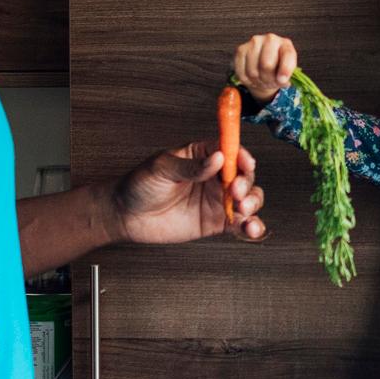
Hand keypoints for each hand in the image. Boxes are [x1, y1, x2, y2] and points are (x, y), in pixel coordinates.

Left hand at [112, 139, 266, 244]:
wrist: (126, 216)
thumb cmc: (140, 184)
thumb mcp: (162, 168)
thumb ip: (191, 166)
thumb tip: (218, 158)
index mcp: (203, 155)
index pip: (229, 150)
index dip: (241, 155)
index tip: (245, 163)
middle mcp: (215, 176)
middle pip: (244, 175)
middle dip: (246, 182)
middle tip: (236, 191)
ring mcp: (218, 200)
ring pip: (248, 199)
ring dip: (253, 203)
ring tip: (244, 209)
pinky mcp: (216, 222)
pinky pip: (240, 223)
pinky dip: (251, 226)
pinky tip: (251, 228)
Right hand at [232, 33, 298, 102]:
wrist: (264, 62)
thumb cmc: (278, 67)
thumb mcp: (287, 71)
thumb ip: (286, 75)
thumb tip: (281, 80)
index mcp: (286, 44)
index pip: (287, 56)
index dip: (285, 71)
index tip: (283, 81)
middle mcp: (270, 39)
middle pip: (267, 65)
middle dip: (268, 80)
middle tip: (270, 82)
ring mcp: (254, 42)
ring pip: (253, 72)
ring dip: (257, 81)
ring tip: (262, 80)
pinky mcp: (241, 49)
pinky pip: (242, 72)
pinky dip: (247, 80)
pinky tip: (252, 78)